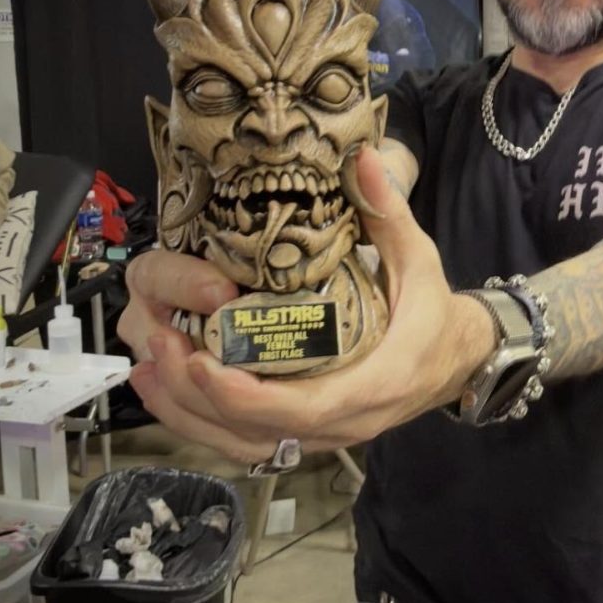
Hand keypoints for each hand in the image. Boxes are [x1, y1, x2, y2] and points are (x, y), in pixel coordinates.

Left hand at [121, 147, 496, 463]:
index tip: (201, 362)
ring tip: (147, 368)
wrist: (456, 359)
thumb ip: (389, 210)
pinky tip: (166, 390)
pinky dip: (203, 423)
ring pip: (247, 446)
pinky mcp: (309, 434)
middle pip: (260, 434)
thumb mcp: (419, 258)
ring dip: (190, 414)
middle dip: (199, 397)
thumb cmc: (432, 312)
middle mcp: (346, 422)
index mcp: (376, 383)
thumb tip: (362, 155)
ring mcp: (325, 435)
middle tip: (159, 344)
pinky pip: (250, 444)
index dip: (246, 397)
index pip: (304, 409)